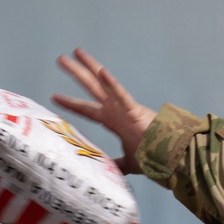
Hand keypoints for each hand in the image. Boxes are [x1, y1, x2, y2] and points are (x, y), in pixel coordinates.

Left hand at [53, 48, 156, 174]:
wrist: (169, 158)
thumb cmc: (153, 157)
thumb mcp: (129, 162)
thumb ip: (117, 164)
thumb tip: (108, 171)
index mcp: (113, 121)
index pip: (87, 110)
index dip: (71, 103)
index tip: (55, 97)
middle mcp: (116, 111)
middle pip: (91, 88)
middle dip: (77, 73)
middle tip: (61, 59)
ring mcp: (124, 109)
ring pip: (103, 85)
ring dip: (89, 68)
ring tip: (75, 53)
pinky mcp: (134, 112)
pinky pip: (122, 96)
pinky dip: (112, 85)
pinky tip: (102, 72)